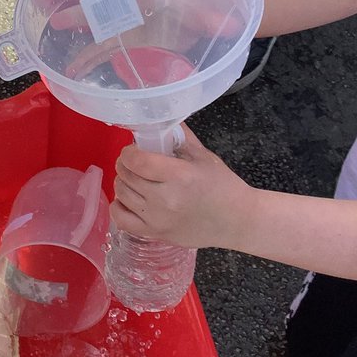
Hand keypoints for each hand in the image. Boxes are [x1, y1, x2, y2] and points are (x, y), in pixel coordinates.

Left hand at [111, 125, 255, 249]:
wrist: (238, 221)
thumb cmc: (223, 186)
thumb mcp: (203, 156)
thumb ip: (179, 137)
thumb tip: (157, 121)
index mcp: (180, 176)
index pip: (138, 161)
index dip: (129, 152)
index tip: (133, 149)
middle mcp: (166, 199)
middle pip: (127, 176)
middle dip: (126, 164)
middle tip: (135, 162)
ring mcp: (159, 220)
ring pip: (121, 195)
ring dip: (123, 182)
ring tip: (135, 178)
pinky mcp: (156, 234)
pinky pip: (121, 220)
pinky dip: (119, 207)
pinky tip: (129, 199)